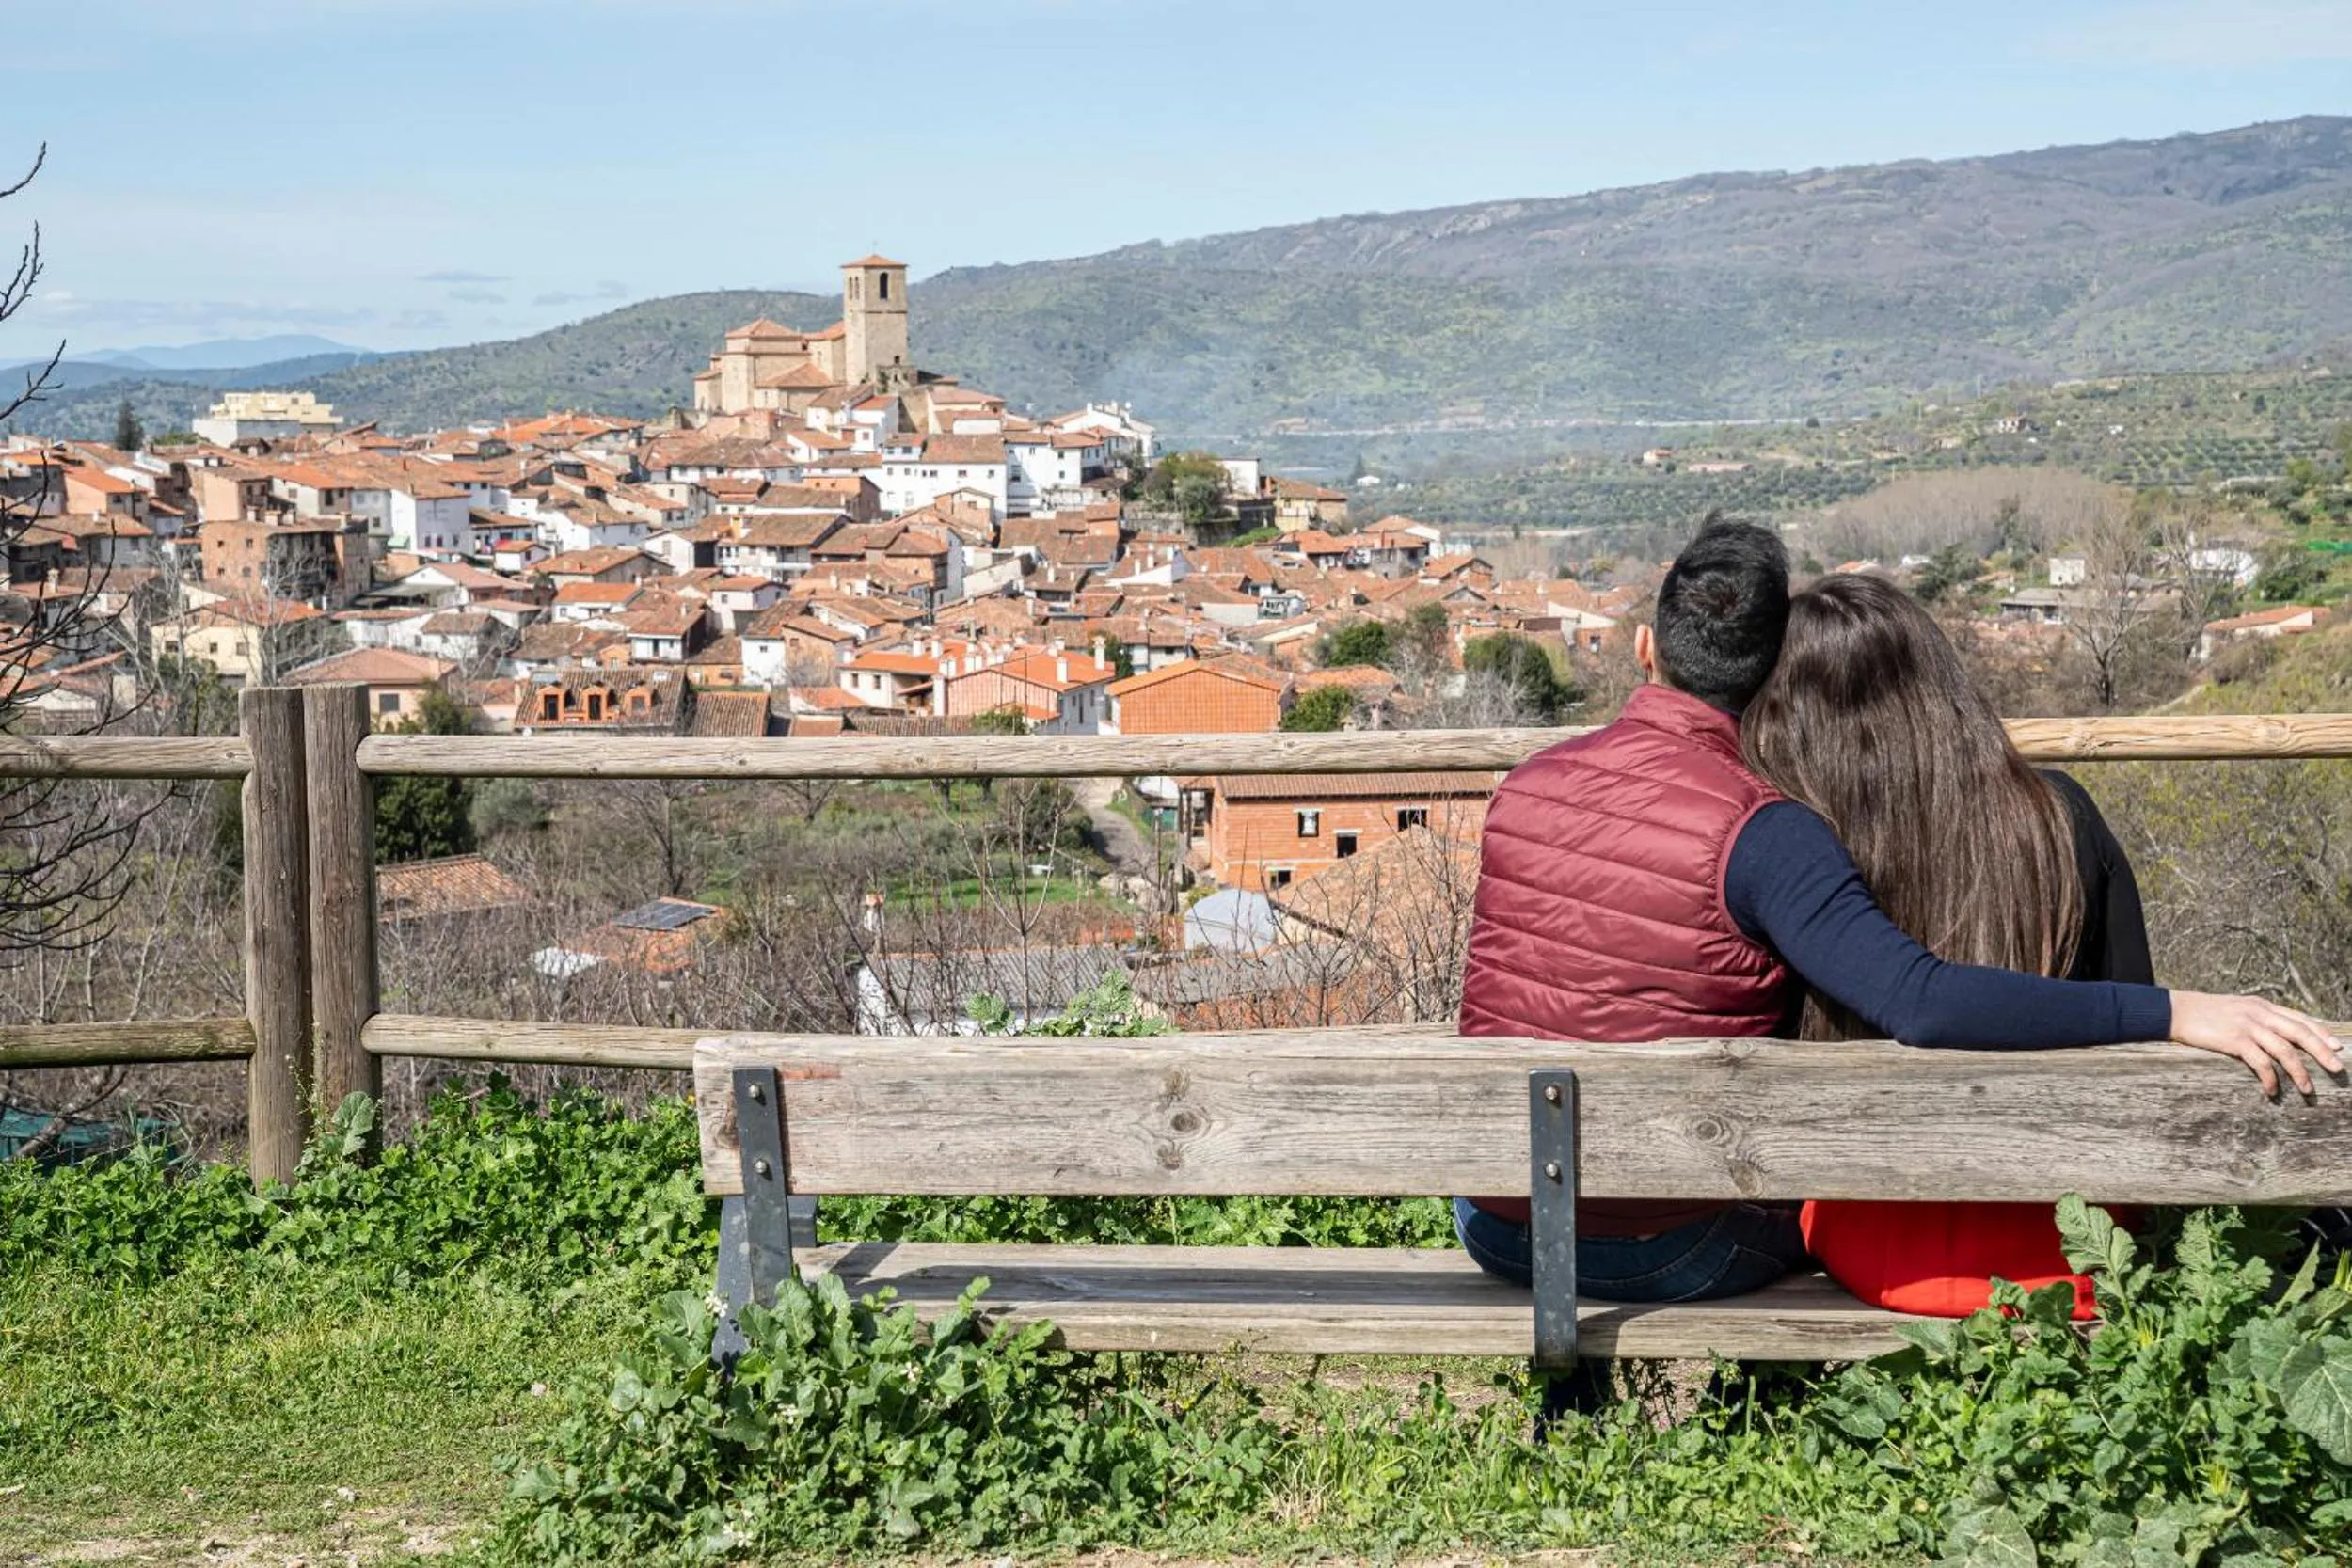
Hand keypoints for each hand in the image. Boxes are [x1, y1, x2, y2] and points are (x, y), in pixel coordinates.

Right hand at [2167, 991, 2345, 1096]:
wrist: (2176, 1011)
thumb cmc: (2205, 1013)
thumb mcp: (2236, 1008)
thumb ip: (2258, 1017)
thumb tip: (2277, 1033)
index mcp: (2262, 1005)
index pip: (2300, 1018)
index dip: (2321, 1033)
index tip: (2337, 1047)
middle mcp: (2259, 1013)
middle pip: (2300, 1033)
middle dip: (2322, 1052)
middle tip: (2337, 1069)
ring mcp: (2247, 1026)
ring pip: (2285, 1050)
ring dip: (2299, 1072)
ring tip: (2308, 1090)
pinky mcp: (2235, 1041)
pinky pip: (2260, 1063)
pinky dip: (2270, 1079)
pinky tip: (2272, 1091)